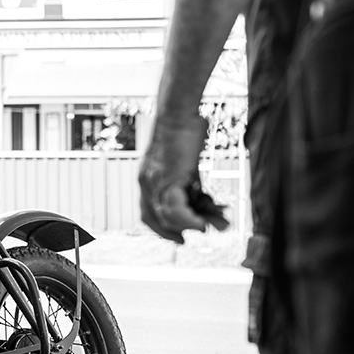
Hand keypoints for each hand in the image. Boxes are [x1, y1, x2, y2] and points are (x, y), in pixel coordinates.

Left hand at [139, 117, 226, 243]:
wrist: (179, 112)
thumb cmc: (186, 131)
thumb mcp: (187, 162)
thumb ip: (192, 182)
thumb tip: (207, 196)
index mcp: (148, 180)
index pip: (148, 212)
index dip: (160, 227)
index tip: (177, 236)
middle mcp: (147, 183)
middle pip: (153, 218)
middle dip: (170, 232)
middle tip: (185, 241)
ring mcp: (154, 181)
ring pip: (166, 216)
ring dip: (186, 226)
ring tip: (204, 228)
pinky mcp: (167, 177)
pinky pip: (174, 208)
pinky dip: (188, 219)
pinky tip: (201, 224)